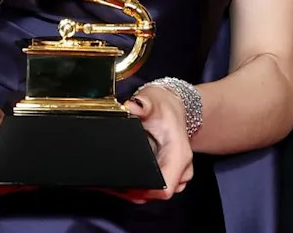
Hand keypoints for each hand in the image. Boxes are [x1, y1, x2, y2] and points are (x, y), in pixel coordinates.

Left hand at [113, 85, 193, 203]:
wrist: (173, 106)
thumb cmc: (163, 105)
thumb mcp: (152, 99)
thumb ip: (142, 104)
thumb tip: (130, 106)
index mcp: (179, 155)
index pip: (165, 188)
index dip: (145, 191)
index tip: (124, 185)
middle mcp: (181, 169)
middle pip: (157, 193)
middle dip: (135, 190)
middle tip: (111, 182)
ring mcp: (176, 174)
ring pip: (155, 192)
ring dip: (136, 188)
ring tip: (114, 176)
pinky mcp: (168, 174)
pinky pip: (153, 186)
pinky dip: (139, 184)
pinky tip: (124, 174)